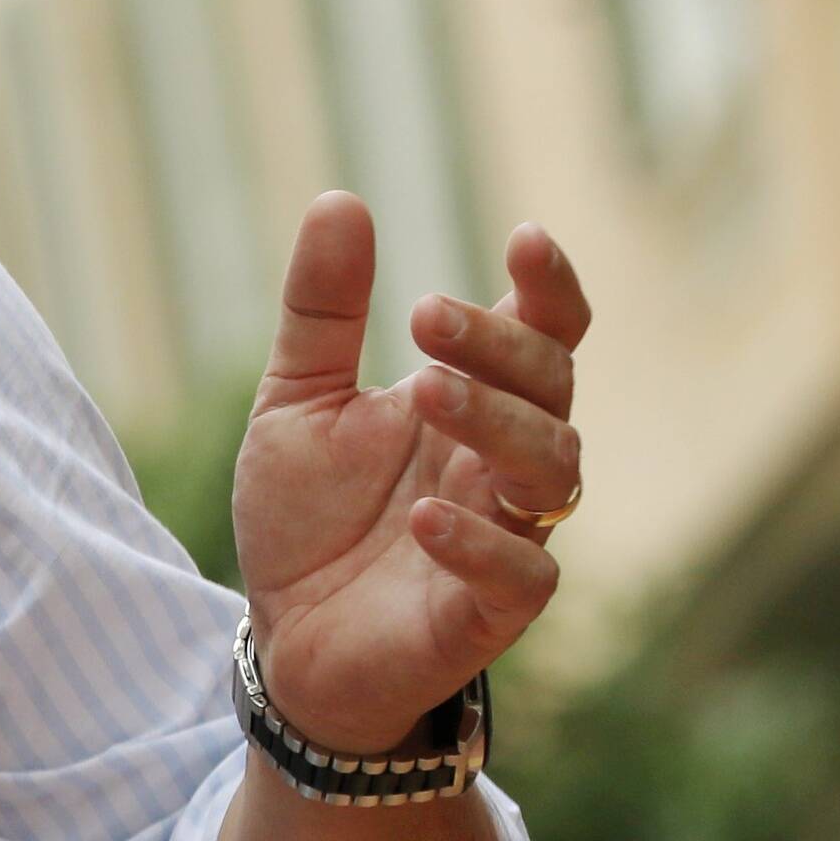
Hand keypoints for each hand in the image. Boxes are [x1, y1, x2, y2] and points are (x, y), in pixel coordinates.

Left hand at [229, 195, 590, 755]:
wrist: (285, 641)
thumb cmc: (307, 519)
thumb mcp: (296, 402)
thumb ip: (322, 312)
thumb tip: (339, 199)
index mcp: (472, 401)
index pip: (546, 332)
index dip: (551, 287)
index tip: (525, 238)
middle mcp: (503, 462)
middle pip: (553, 386)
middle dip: (501, 345)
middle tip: (423, 315)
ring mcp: (507, 536)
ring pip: (552, 470)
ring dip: (496, 422)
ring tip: (425, 391)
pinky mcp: (489, 614)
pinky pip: (523, 575)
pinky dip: (480, 543)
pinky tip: (424, 519)